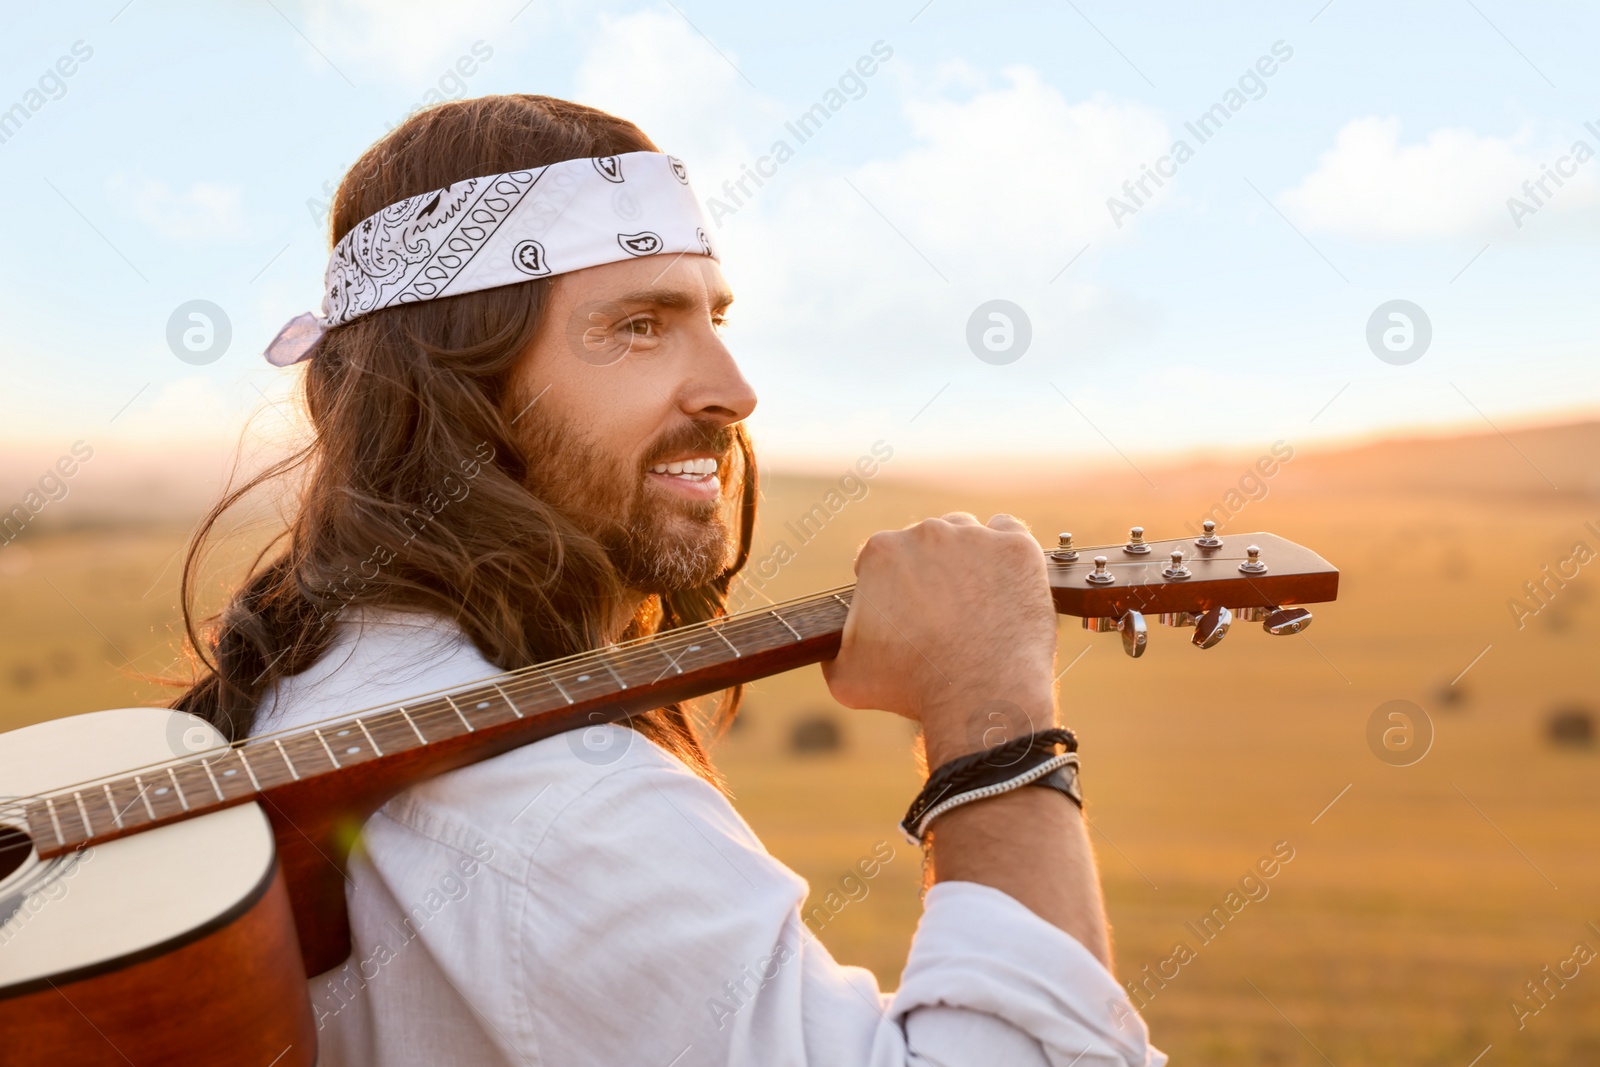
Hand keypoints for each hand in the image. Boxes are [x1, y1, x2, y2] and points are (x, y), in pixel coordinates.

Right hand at [821, 513, 1059, 766]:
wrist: (980, 696)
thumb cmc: (911, 687)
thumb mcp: (847, 678)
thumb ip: (834, 653)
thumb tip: (832, 651)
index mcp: (881, 552)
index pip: (880, 557)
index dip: (889, 583)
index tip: (904, 607)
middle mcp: (927, 533)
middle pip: (925, 542)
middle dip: (930, 570)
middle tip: (943, 610)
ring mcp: (976, 537)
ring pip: (967, 534)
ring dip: (968, 557)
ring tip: (976, 598)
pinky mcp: (1017, 547)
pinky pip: (1008, 532)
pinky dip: (1005, 552)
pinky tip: (1004, 579)